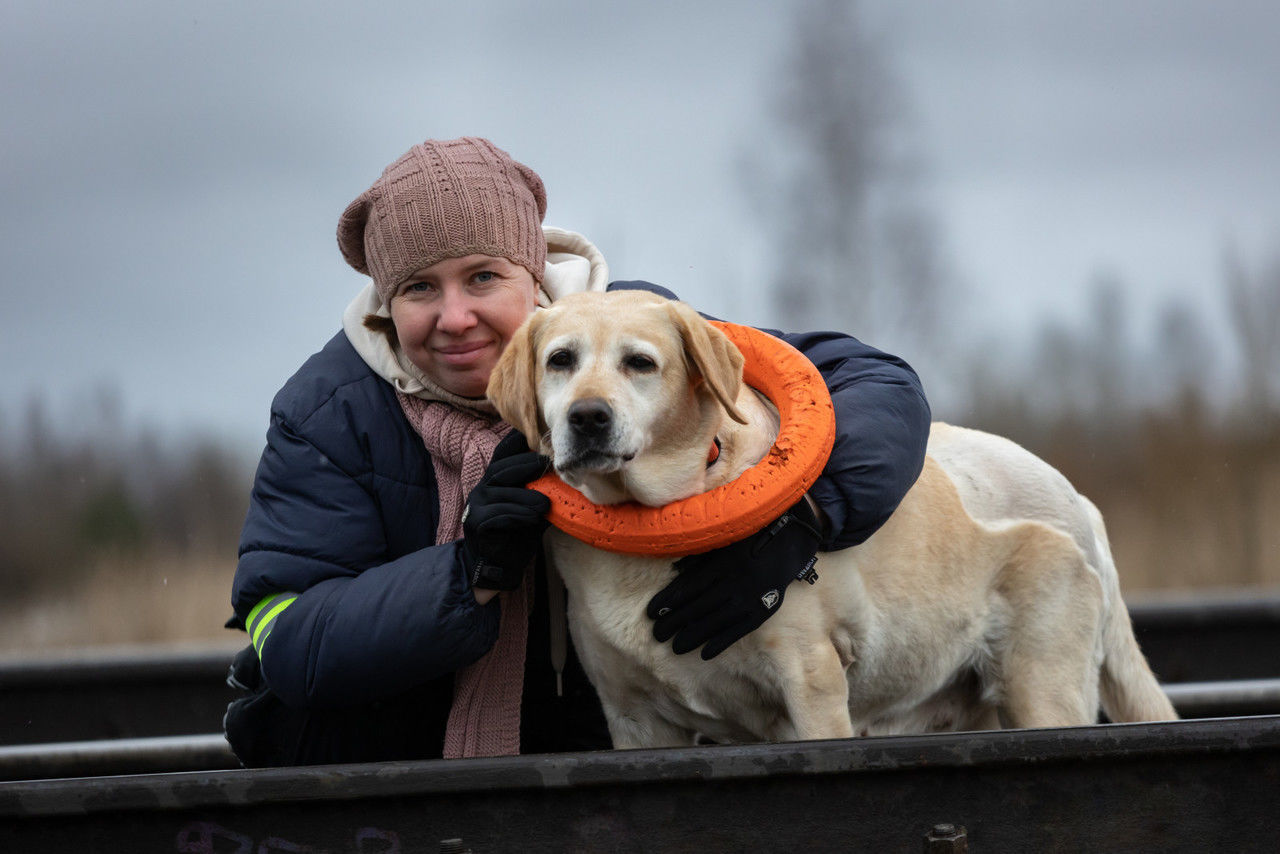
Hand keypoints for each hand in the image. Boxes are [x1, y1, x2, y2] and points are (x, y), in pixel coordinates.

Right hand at [461, 431, 551, 590]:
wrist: (499, 564)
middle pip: (502, 468)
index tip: (536, 437)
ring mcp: (477, 504)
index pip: (503, 453)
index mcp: (495, 479)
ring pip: (502, 491)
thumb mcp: (534, 507)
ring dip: (527, 496)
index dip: (517, 441)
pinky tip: (534, 518)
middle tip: (548, 467)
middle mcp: (483, 487)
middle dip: (526, 465)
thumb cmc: (519, 531)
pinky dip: (519, 515)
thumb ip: (544, 491)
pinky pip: (499, 514)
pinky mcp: (477, 522)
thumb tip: (571, 475)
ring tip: (546, 504)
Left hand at [647, 497, 821, 659]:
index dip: (668, 601)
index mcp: (722, 562)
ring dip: (693, 636)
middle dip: (675, 622)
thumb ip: (699, 555)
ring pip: (716, 621)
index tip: (651, 613)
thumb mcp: (723, 539)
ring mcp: (750, 597)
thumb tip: (673, 569)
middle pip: (698, 606)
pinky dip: (722, 642)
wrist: (790, 540)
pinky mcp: (764, 609)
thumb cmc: (750, 536)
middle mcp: (734, 581)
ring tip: (675, 647)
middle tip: (657, 634)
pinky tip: (705, 653)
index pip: (689, 587)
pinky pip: (740, 630)